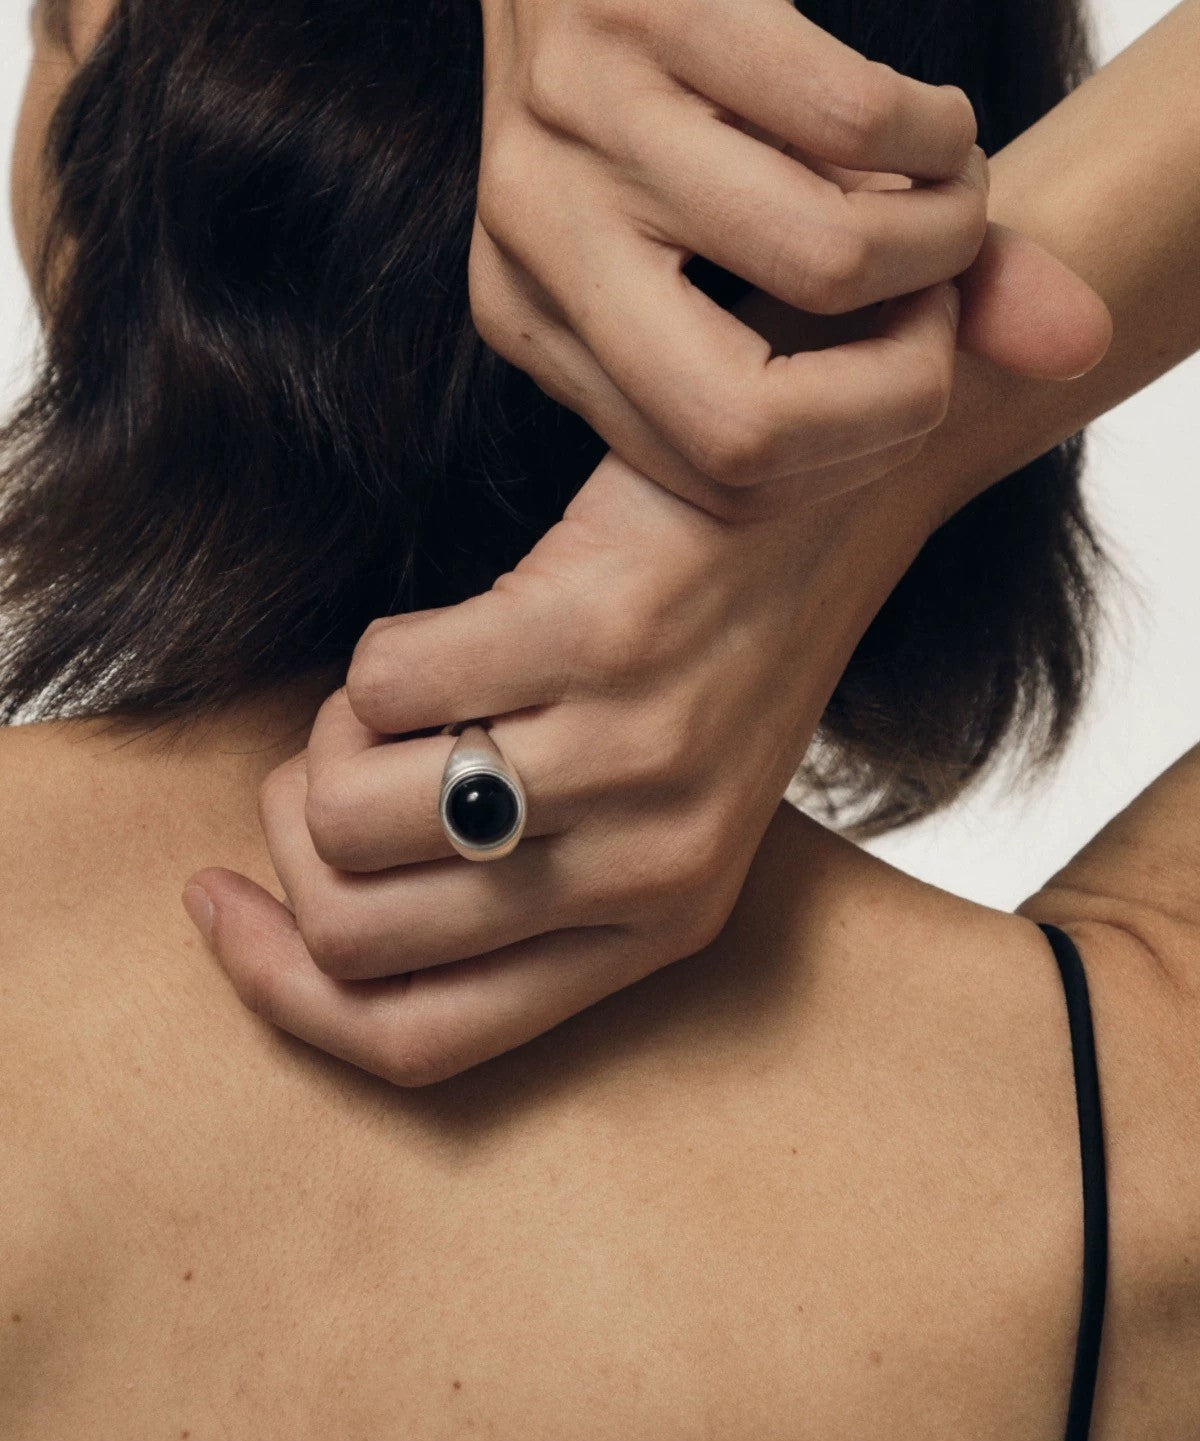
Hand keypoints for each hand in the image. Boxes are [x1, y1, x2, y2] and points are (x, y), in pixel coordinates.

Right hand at [184, 230, 1110, 1084]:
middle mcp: (649, 866)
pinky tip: (460, 626)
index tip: (218, 903)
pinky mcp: (594, 634)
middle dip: (295, 837)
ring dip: (336, 738)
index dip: (281, 991)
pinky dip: (386, 653)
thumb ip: (516, 884)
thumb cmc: (712, 656)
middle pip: (352, 930)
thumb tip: (309, 890)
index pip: (420, 1041)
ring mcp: (627, 754)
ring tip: (411, 690)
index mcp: (657, 931)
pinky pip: (383, 680)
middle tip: (331, 758)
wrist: (822, 501)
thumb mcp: (646, 806)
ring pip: (344, 805)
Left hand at [470, 0, 1091, 511]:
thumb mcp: (749, 229)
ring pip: (822, 264)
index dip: (859, 444)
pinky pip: (852, 122)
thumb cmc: (674, 102)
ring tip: (949, 195)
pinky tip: (932, 125)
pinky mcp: (649, 15)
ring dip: (943, 239)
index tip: (901, 353)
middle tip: (936, 300)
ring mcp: (577, 134)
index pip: (719, 484)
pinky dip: (939, 136)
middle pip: (743, 432)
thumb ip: (894, 314)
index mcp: (543, 333)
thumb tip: (1074, 347)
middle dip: (900, 392)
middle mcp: (538, 252)